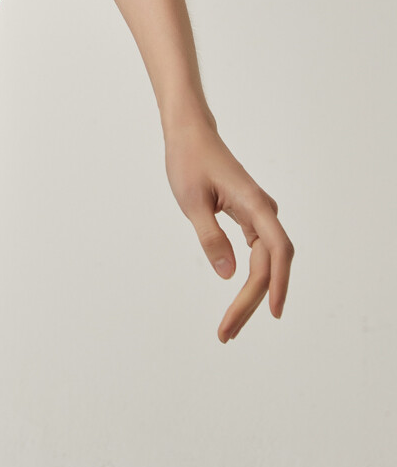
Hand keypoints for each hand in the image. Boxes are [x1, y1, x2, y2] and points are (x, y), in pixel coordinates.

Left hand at [163, 117, 293, 341]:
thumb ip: (210, 237)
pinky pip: (258, 254)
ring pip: (264, 263)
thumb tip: (228, 274)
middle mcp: (263, 211)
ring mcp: (257, 215)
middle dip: (252, 302)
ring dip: (251, 295)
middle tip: (228, 333)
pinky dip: (250, 278)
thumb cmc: (189, 161)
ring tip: (230, 326)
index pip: (276, 251)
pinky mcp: (249, 218)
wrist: (190, 134)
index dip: (278, 285)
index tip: (273, 314)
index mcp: (254, 205)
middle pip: (269, 265)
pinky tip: (241, 298)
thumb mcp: (192, 201)